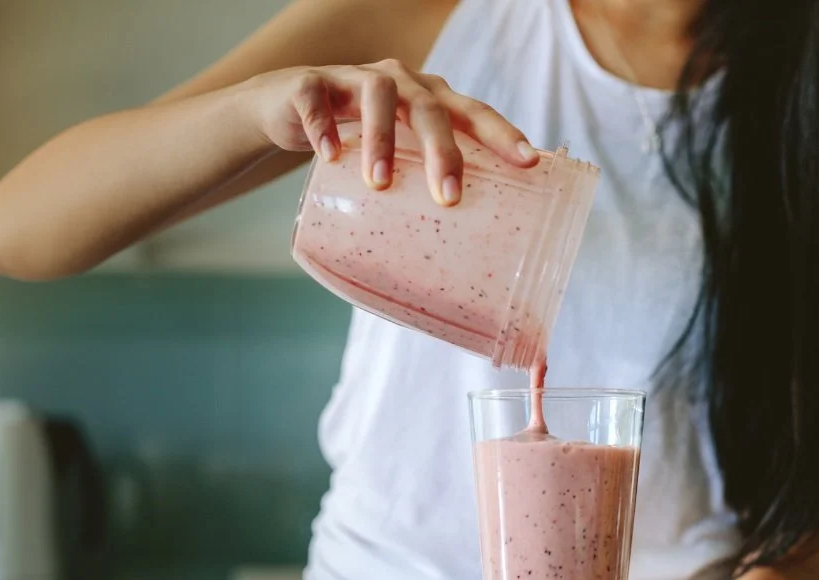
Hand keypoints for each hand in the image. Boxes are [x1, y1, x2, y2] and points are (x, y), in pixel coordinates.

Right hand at [236, 60, 538, 204]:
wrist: (289, 107)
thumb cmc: (361, 140)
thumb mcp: (399, 157)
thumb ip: (424, 186)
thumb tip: (459, 262)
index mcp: (431, 100)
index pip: (474, 112)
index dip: (502, 133)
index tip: (528, 161)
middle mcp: (402, 83)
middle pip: (430, 107)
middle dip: (442, 151)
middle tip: (448, 196)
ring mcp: (355, 78)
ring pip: (377, 96)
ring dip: (382, 138)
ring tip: (380, 182)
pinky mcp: (311, 84)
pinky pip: (317, 99)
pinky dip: (324, 126)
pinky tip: (330, 155)